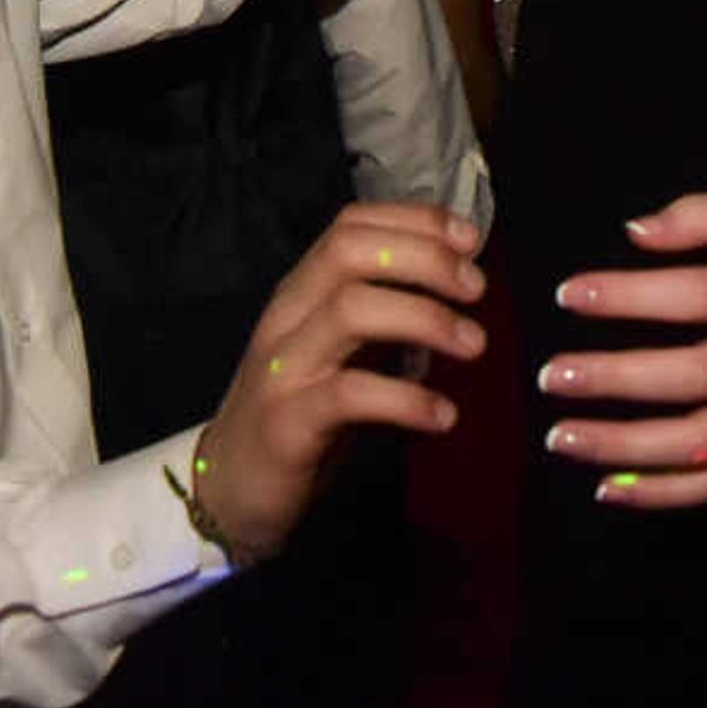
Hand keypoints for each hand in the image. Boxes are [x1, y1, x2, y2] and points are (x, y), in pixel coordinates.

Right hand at [192, 202, 484, 563]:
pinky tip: (442, 414)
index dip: (415, 221)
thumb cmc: (299, 412)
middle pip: (349, 252)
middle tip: (477, 288)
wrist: (230, 486)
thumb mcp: (342, 353)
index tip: (470, 240)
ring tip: (474, 344)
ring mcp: (283, 367)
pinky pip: (349, 395)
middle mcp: (288, 317)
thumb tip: (455, 287)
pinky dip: (405, 397)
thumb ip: (386, 318)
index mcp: (302, 292)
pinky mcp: (287, 423)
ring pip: (349, 310)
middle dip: (423, 257)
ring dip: (423, 317)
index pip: (351, 225)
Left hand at [534, 194, 706, 508]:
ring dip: (627, 446)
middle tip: (553, 376)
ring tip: (563, 437)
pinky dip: (664, 493)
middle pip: (696, 377)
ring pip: (701, 442)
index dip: (634, 297)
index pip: (702, 295)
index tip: (571, 295)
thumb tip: (636, 231)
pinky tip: (609, 487)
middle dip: (618, 380)